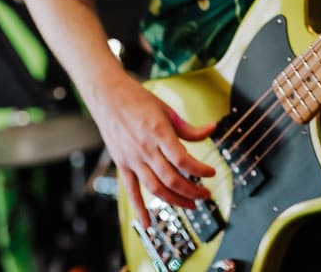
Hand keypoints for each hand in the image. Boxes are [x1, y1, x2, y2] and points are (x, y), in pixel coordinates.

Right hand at [91, 72, 216, 228]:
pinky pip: (131, 190)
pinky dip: (139, 208)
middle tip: (205, 195)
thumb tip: (212, 129)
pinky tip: (147, 223)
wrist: (108, 96)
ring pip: (155, 188)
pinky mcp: (122, 164)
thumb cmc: (137, 99)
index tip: (211, 172)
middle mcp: (145, 148)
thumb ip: (188, 127)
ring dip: (175, 200)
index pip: (183, 160)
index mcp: (158, 132)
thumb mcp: (166, 110)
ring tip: (191, 205)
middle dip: (192, 191)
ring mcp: (132, 158)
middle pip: (172, 178)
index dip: (200, 170)